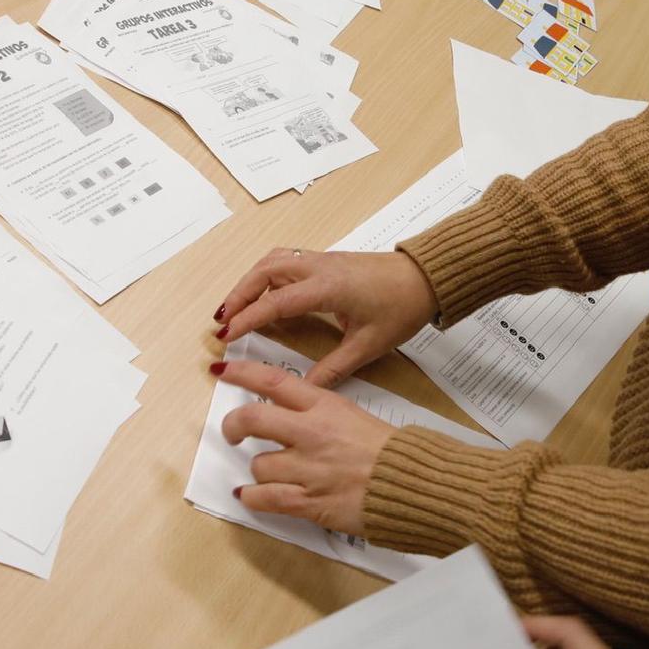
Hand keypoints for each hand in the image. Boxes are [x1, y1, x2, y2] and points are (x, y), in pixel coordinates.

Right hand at [214, 249, 437, 388]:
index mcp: (328, 287)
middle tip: (222, 322)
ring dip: (249, 282)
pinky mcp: (327, 261)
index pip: (276, 301)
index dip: (248, 318)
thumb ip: (334, 367)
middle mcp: (319, 267)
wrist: (426, 278)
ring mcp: (322, 260)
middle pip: (264, 271)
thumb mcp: (369, 345)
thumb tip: (307, 387)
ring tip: (234, 308)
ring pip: (273, 261)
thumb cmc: (403, 306)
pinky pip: (286, 261)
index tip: (227, 334)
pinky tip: (263, 294)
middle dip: (238, 295)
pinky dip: (266, 275)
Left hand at [216, 360, 394, 534]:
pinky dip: (251, 497)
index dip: (242, 374)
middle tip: (233, 432)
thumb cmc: (391, 453)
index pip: (273, 381)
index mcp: (325, 406)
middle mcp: (311, 433)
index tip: (223, 372)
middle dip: (233, 425)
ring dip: (258, 470)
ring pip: (257, 463)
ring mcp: (307, 468)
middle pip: (251, 418)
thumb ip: (319, 414)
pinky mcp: (308, 501)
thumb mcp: (353, 417)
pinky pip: (263, 497)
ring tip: (269, 475)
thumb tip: (289, 416)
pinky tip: (251, 495)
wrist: (412, 485)